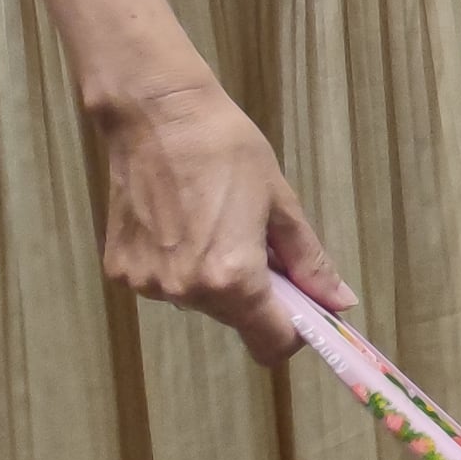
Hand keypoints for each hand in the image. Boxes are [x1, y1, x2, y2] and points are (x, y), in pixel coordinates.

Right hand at [87, 75, 350, 358]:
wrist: (157, 117)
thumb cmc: (227, 151)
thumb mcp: (281, 204)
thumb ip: (309, 262)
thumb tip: (339, 302)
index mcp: (232, 277)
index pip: (270, 343)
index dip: (293, 332)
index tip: (304, 310)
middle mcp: (185, 291)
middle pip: (235, 318)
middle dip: (255, 293)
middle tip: (258, 242)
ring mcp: (147, 284)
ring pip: (200, 301)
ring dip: (216, 278)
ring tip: (214, 222)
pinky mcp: (121, 271)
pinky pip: (165, 283)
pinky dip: (181, 265)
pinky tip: (180, 223)